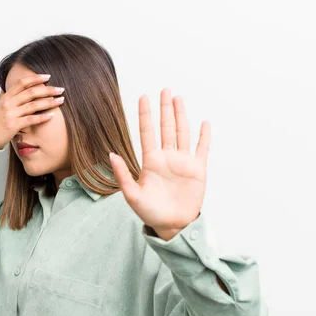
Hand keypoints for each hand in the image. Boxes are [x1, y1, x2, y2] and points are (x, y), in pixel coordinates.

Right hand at [0, 73, 64, 149]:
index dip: (36, 78)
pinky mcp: (13, 125)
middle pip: (31, 92)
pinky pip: (31, 119)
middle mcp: (8, 103)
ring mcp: (11, 114)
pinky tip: (51, 116)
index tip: (48, 76)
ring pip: (33, 105)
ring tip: (60, 100)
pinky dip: (42, 117)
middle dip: (48, 89)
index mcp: (6, 97)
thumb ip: (4, 96)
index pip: (22, 83)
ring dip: (49, 102)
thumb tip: (5, 87)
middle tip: (60, 89)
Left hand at [109, 89, 210, 240]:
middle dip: (165, 108)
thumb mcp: (132, 195)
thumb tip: (111, 154)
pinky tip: (204, 123)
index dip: (146, 114)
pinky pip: (202, 149)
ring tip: (178, 98)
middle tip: (164, 90)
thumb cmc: (150, 213)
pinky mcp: (198, 170)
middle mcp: (167, 157)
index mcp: (151, 161)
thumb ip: (123, 174)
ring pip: (182, 132)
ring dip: (181, 115)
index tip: (143, 96)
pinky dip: (204, 136)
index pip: (147, 132)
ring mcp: (183, 162)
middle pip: (166, 127)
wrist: (172, 226)